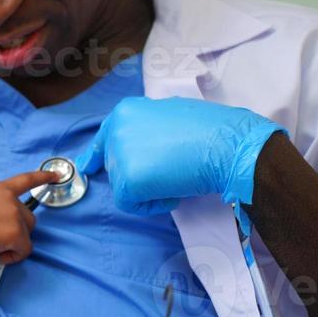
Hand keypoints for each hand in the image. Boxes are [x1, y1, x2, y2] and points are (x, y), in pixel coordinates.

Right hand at [0, 170, 59, 265]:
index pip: (25, 180)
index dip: (42, 177)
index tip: (56, 175)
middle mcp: (11, 200)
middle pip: (29, 218)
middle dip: (17, 231)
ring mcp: (15, 216)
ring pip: (26, 235)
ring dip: (14, 244)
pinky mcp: (16, 233)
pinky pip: (24, 250)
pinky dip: (13, 256)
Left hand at [77, 96, 286, 216]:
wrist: (228, 145)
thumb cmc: (212, 131)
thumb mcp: (170, 116)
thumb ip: (147, 128)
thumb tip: (138, 149)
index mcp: (125, 111)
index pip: (103, 137)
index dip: (97, 155)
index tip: (89, 166)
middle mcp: (116, 129)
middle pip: (115, 165)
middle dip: (139, 175)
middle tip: (170, 172)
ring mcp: (120, 154)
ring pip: (123, 186)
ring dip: (148, 189)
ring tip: (177, 177)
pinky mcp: (127, 179)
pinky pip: (130, 204)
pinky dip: (152, 205)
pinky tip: (173, 193)